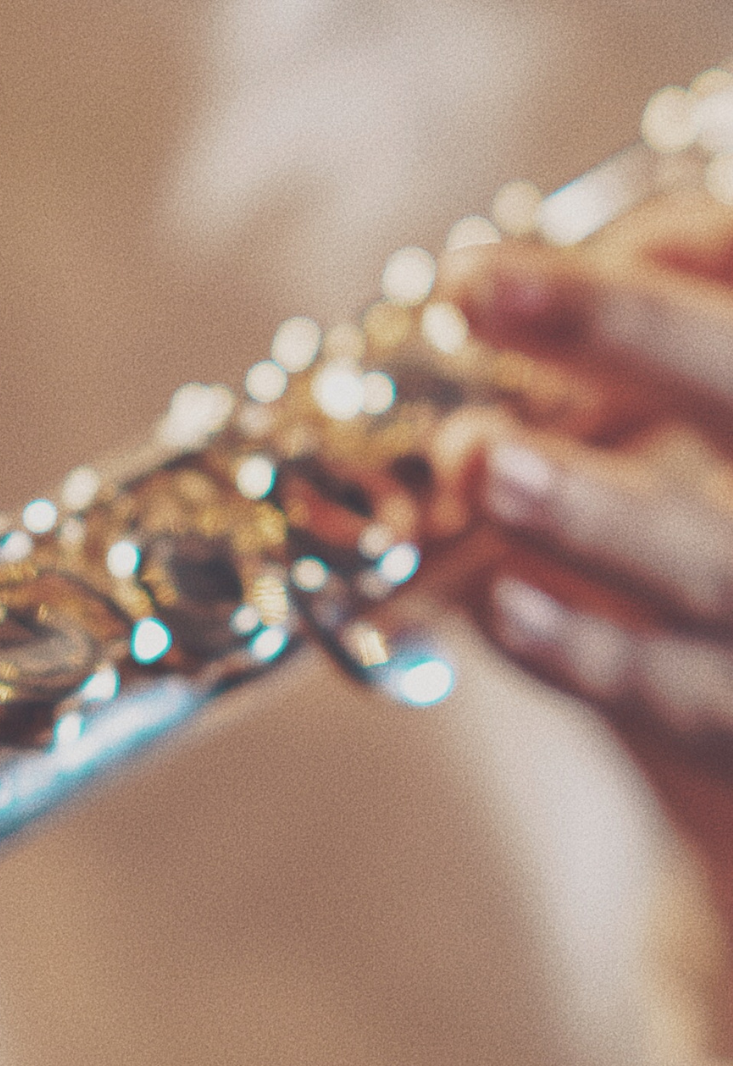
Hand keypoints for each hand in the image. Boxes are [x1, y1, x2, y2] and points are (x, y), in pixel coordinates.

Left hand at [434, 194, 732, 921]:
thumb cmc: (716, 576)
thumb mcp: (703, 453)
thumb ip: (670, 352)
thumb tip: (592, 258)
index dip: (673, 255)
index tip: (499, 257)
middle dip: (623, 332)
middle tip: (474, 286)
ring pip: (707, 563)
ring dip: (588, 508)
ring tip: (478, 459)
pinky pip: (663, 693)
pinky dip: (581, 649)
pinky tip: (495, 606)